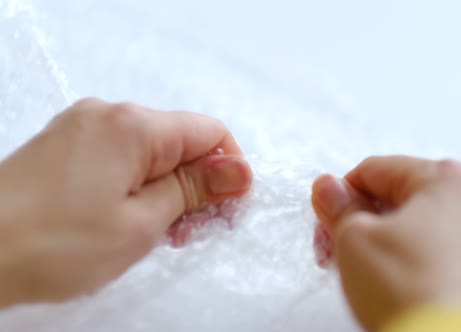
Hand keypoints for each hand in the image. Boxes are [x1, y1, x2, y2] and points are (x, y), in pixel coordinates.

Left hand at [0, 98, 251, 306]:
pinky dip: (134, 186)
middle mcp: (107, 114)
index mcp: (132, 125)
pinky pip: (118, 158)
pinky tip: (128, 220)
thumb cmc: (52, 245)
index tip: (230, 208)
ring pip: (149, 152)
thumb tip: (238, 172)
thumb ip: (194, 190)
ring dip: (165, 190)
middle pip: (179, 141)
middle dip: (195, 185)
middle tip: (191, 232)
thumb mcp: (141, 223)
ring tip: (157, 234)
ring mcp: (81, 127)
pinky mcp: (63, 146)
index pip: (209, 132)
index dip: (229, 170)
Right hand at [312, 156, 460, 330]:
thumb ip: (340, 208)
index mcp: (439, 180)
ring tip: (442, 228)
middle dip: (388, 211)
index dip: (346, 195)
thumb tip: (328, 186)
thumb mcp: (354, 242)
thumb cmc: (407, 290)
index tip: (331, 220)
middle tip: (361, 244)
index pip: (378, 172)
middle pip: (426, 187)